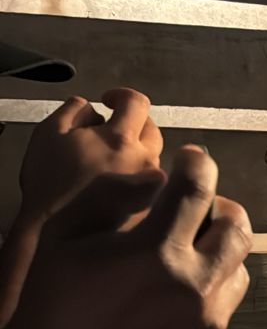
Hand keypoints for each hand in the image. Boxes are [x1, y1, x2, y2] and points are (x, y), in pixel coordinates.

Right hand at [2, 146, 252, 328]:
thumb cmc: (55, 300)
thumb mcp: (67, 231)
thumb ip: (115, 192)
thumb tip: (159, 179)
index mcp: (157, 251)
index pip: (198, 188)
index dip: (199, 164)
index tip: (193, 159)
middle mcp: (193, 286)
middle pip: (237, 227)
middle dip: (221, 207)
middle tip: (199, 207)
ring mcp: (208, 322)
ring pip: (238, 269)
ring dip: (217, 254)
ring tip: (186, 255)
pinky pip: (225, 310)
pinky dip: (208, 296)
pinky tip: (174, 298)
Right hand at [18, 89, 163, 224]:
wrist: (56, 232)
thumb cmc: (50, 183)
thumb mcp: (49, 134)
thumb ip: (74, 111)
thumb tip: (91, 107)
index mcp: (120, 138)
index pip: (136, 102)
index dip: (121, 95)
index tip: (109, 101)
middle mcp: (145, 159)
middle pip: (152, 128)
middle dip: (132, 123)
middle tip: (110, 130)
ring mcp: (153, 184)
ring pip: (154, 155)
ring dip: (137, 150)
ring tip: (111, 159)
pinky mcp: (154, 204)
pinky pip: (154, 181)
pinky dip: (140, 174)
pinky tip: (119, 183)